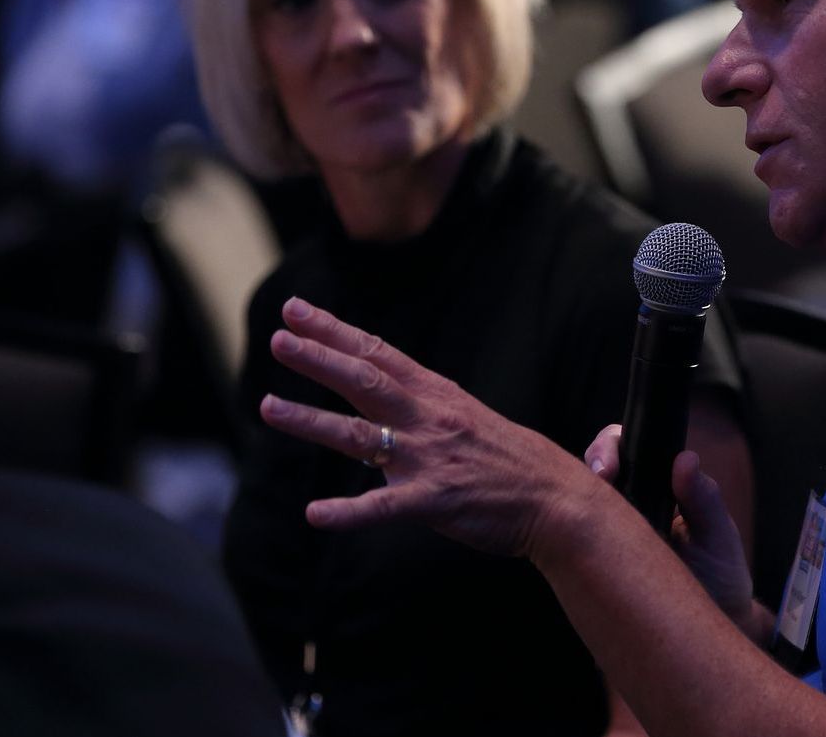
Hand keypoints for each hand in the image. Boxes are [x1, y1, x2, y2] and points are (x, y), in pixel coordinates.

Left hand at [258, 297, 600, 560]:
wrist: (558, 499)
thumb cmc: (512, 460)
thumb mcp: (468, 415)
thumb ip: (425, 402)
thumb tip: (389, 387)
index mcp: (437, 395)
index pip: (378, 353)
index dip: (334, 331)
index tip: (296, 311)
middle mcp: (429, 418)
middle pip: (365, 380)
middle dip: (318, 358)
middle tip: (277, 340)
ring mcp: (430, 458)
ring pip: (359, 435)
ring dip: (310, 421)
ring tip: (267, 408)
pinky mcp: (436, 500)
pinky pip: (384, 507)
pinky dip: (349, 513)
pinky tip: (316, 515)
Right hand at [585, 427, 753, 620]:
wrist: (707, 635)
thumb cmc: (719, 578)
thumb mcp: (717, 538)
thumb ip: (704, 499)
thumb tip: (685, 458)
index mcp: (659, 486)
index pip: (626, 449)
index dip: (609, 449)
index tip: (608, 470)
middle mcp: (628, 501)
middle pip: (592, 467)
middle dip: (587, 467)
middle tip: (597, 483)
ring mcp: (606, 530)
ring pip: (575, 501)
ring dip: (571, 501)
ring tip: (578, 514)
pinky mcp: (590, 560)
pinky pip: (569, 541)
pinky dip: (563, 538)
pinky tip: (568, 545)